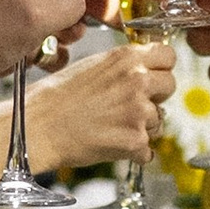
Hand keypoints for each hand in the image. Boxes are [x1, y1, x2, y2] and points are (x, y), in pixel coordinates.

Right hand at [27, 38, 174, 170]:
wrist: (39, 126)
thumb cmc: (57, 98)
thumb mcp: (93, 66)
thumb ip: (124, 67)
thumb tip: (144, 73)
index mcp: (127, 58)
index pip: (169, 56)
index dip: (160, 68)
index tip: (153, 76)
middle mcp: (138, 81)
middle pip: (171, 86)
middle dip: (156, 96)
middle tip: (132, 105)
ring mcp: (139, 112)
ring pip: (160, 120)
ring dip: (143, 126)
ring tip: (113, 126)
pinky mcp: (136, 140)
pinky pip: (148, 150)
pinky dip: (134, 152)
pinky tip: (111, 143)